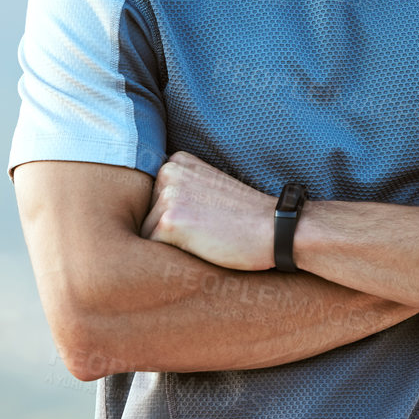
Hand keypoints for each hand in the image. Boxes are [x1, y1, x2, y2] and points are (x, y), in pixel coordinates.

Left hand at [141, 151, 277, 270]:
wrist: (277, 228)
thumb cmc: (245, 216)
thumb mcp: (208, 188)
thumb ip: (179, 191)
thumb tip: (142, 218)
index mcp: (176, 161)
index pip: (152, 201)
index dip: (176, 219)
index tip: (204, 218)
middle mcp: (167, 172)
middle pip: (146, 217)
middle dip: (170, 232)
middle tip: (208, 230)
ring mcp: (166, 196)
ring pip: (148, 236)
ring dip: (172, 246)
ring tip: (207, 238)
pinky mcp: (168, 222)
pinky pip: (154, 251)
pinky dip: (175, 257)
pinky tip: (204, 248)